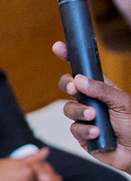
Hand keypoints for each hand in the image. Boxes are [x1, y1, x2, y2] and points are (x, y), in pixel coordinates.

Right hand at [55, 41, 130, 169]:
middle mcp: (90, 101)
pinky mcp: (81, 133)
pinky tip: (97, 133)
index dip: (69, 57)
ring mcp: (84, 117)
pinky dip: (84, 130)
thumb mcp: (123, 103)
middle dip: (67, 86)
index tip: (59, 47)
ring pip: (68, 108)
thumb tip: (78, 79)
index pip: (83, 70)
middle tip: (74, 89)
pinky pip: (73, 128)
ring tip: (94, 118)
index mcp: (101, 89)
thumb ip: (102, 90)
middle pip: (67, 86)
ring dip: (80, 112)